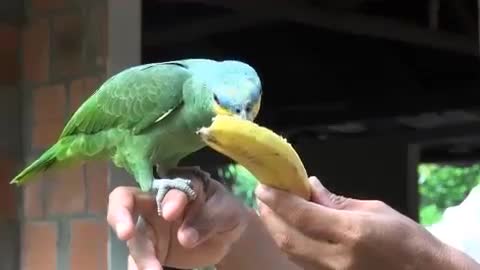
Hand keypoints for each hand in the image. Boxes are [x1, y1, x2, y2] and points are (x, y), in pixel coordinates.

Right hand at [107, 171, 249, 269]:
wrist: (226, 236)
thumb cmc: (225, 212)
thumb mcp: (227, 212)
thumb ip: (208, 219)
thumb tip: (185, 237)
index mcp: (179, 186)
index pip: (167, 187)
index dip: (168, 199)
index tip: (171, 214)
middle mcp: (156, 203)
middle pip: (126, 201)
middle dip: (120, 214)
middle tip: (125, 233)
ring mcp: (149, 228)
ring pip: (134, 239)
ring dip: (140, 256)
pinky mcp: (149, 250)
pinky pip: (137, 260)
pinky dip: (139, 268)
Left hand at [255, 177, 479, 269]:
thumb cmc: (407, 238)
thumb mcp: (374, 210)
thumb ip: (336, 201)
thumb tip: (309, 186)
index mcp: (350, 233)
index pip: (302, 215)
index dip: (278, 200)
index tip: (264, 186)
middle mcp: (336, 257)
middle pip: (287, 236)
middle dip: (270, 214)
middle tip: (263, 196)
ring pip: (290, 252)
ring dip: (275, 229)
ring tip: (269, 210)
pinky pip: (300, 262)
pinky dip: (288, 244)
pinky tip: (286, 230)